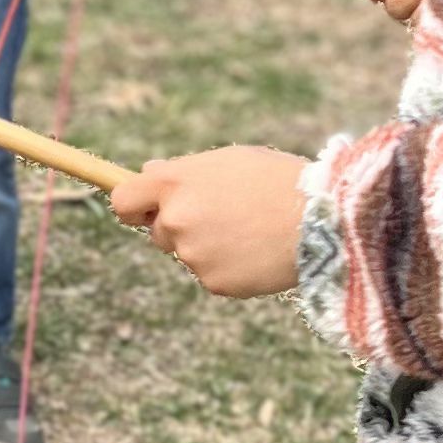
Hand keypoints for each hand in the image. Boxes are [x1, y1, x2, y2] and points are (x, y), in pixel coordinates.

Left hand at [109, 144, 304, 297]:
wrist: (320, 218)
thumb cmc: (276, 180)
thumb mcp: (228, 160)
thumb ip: (184, 170)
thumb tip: (148, 172)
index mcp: (174, 183)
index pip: (122, 201)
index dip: (132, 206)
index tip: (143, 210)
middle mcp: (175, 219)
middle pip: (158, 231)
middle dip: (180, 226)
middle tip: (224, 216)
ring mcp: (192, 254)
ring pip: (188, 253)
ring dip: (208, 246)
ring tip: (250, 230)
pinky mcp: (213, 281)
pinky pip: (211, 274)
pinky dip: (229, 267)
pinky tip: (257, 251)